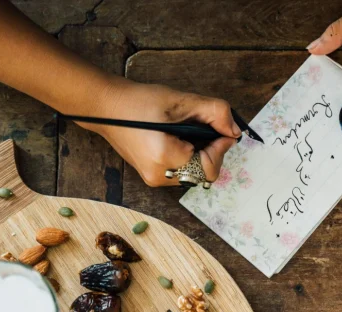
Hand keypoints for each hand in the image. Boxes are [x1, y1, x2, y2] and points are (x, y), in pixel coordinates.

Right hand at [80, 78, 239, 186]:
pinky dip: (189, 156)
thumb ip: (214, 113)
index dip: (221, 148)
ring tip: (188, 131)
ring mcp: (154, 179)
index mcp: (165, 159)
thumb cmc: (139, 102)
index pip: (209, 167)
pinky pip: (182, 171)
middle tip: (203, 127)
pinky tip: (179, 138)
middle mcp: (159, 176)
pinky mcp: (152, 176)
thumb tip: (234, 130)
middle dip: (211, 150)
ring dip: (200, 153)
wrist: (106, 107)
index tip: (222, 130)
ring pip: (195, 173)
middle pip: (204, 173)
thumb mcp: (181, 101)